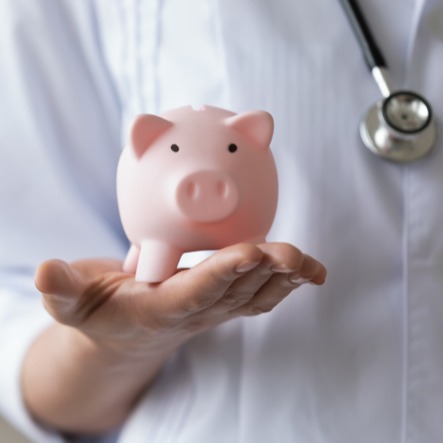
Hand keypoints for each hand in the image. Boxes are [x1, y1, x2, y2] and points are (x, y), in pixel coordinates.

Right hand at [25, 242, 325, 432]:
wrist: (128, 333)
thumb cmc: (101, 313)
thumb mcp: (72, 302)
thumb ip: (61, 289)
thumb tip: (44, 271)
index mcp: (160, 310)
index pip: (195, 292)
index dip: (221, 275)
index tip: (248, 253)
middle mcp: (195, 313)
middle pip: (235, 294)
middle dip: (263, 274)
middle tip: (288, 253)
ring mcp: (215, 310)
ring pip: (254, 296)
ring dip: (282, 279)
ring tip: (306, 262)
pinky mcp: (226, 302)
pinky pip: (260, 295)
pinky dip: (285, 283)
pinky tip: (306, 268)